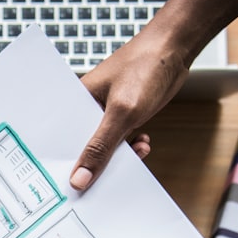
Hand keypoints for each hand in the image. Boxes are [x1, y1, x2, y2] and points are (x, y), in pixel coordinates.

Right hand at [71, 29, 183, 189]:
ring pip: (105, 146)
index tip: (72, 188)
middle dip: (93, 164)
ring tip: (134, 154)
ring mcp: (107, 112)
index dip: (65, 164)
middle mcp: (88, 108)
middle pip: (83, 147)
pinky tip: (143, 143)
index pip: (63, 140)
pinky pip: (121, 140)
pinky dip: (133, 147)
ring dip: (119, 155)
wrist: (174, 49)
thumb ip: (101, 147)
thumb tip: (80, 179)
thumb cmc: (144, 68)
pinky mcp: (124, 115)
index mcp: (75, 102)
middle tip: (102, 182)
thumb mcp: (122, 112)